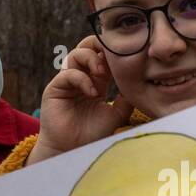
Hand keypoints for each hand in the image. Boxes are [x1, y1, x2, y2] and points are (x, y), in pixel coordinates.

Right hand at [27, 36, 133, 164]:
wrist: (72, 150)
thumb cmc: (93, 134)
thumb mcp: (116, 114)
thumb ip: (126, 98)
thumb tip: (140, 83)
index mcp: (96, 80)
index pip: (102, 56)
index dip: (112, 52)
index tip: (127, 54)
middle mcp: (81, 77)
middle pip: (87, 47)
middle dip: (99, 45)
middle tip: (113, 54)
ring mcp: (67, 81)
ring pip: (76, 55)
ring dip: (92, 59)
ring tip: (104, 73)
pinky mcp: (55, 88)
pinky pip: (68, 74)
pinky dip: (82, 79)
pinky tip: (93, 92)